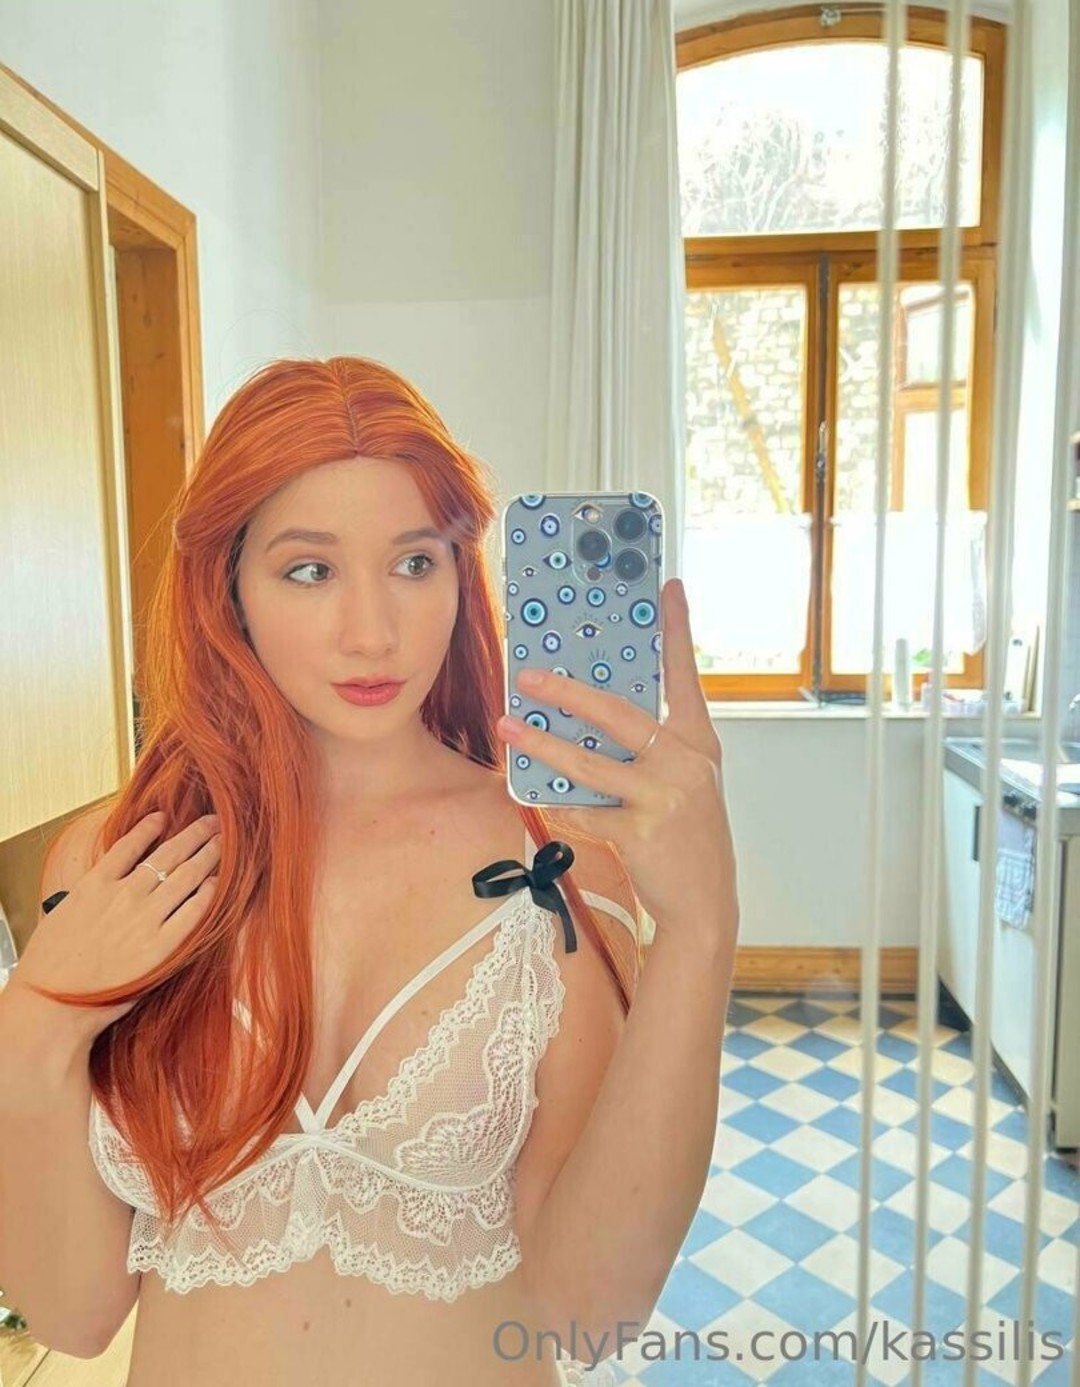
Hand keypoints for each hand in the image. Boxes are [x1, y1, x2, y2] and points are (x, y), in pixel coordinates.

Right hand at [8, 812, 222, 1033]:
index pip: (129, 845)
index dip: (149, 828)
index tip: (163, 817)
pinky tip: (216, 882)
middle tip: (213, 822)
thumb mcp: (63, 913)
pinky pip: (192, 912)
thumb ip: (91, 893)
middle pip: (167, 855)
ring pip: (185, 877)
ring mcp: (145, 919)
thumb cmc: (50, 965)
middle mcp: (123, 895)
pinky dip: (206, 894)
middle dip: (194, 834)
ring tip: (222, 842)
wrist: (52, 1003)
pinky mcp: (162, 946)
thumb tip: (110, 882)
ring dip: (207, 856)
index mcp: (95, 884)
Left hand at [496, 578, 737, 943]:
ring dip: (542, 744)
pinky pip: (584, 810)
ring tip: (508, 726)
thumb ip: (648, 748)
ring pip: (590, 763)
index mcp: (698, 742)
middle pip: (619, 714)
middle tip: (528, 675)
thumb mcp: (683, 781)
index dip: (677, 630)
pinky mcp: (642, 832)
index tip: (669, 588)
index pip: (685, 675)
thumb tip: (592, 715)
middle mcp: (686, 762)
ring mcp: (665, 797)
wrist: (705, 903)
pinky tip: (536, 793)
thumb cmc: (687, 836)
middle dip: (567, 693)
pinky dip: (557, 801)